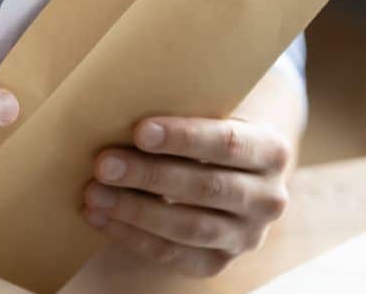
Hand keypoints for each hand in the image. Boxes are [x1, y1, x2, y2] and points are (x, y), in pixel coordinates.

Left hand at [81, 116, 291, 276]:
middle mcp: (268, 198)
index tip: (140, 130)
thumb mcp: (213, 114)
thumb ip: (185, 110)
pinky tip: (99, 216)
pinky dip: (132, 236)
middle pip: (206, 188)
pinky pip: (173, 255)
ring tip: (94, 192)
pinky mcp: (218, 261)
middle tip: (103, 163)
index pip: (228, 143)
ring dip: (135, 211)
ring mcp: (246, 236)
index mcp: (272, 151)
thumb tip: (120, 104)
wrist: (238, 173)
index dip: (184, 138)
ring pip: (189, 228)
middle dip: (150, 175)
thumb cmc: (209, 131)